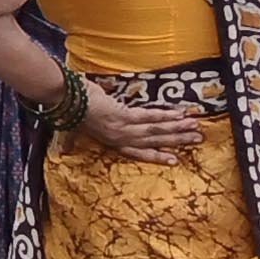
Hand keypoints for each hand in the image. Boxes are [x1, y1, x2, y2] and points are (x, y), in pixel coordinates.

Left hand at [70, 90, 201, 164]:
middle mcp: (118, 137)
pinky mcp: (123, 115)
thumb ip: (70, 141)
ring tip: (195, 127)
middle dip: (176, 141)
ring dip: (177, 128)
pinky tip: (180, 114)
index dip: (156, 155)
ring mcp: (122, 127)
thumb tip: (63, 152)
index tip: (174, 159)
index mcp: (110, 140)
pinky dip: (165, 115)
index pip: (138, 151)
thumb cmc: (67, 111)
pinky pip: (149, 117)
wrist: (62, 98)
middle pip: (153, 141)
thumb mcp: (71, 129)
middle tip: (197, 140)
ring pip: (155, 130)